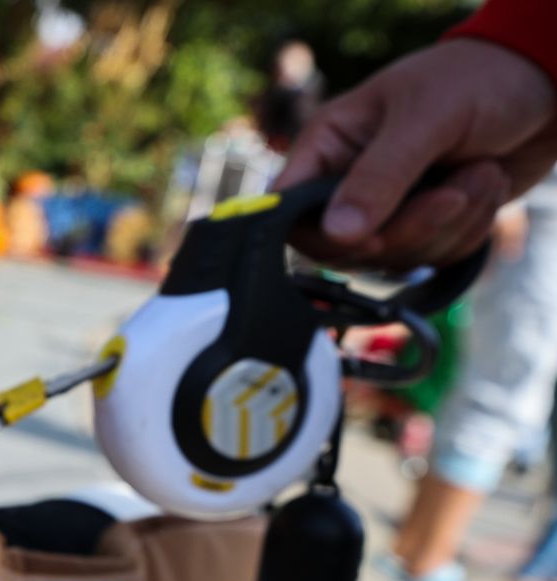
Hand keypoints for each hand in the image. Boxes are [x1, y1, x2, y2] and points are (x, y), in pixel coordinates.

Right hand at [278, 39, 556, 266]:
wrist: (544, 85)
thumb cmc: (477, 80)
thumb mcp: (425, 119)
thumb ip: (379, 177)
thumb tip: (338, 233)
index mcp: (329, 146)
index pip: (290, 209)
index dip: (321, 234)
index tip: (368, 236)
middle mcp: (350, 182)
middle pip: (347, 247)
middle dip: (411, 227)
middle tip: (454, 191)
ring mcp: (390, 208)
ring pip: (397, 257)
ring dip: (453, 221)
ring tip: (481, 171)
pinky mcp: (428, 226)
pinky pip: (434, 258)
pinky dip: (470, 230)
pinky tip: (485, 186)